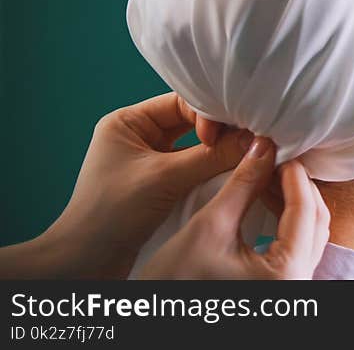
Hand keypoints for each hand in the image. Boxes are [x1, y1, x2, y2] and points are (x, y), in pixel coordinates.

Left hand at [38, 93, 251, 278]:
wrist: (86, 261)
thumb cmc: (110, 213)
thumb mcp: (165, 178)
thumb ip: (211, 157)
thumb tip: (254, 141)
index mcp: (128, 122)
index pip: (181, 103)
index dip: (210, 116)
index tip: (231, 135)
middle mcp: (138, 137)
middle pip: (191, 124)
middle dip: (219, 134)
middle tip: (249, 143)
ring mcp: (149, 162)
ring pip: (195, 148)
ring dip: (217, 154)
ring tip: (244, 157)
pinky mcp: (159, 185)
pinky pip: (193, 169)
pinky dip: (211, 171)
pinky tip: (230, 174)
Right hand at [139, 139, 329, 278]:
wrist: (159, 317)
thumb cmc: (175, 283)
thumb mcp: (209, 226)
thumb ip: (242, 185)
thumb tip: (264, 148)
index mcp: (287, 273)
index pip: (305, 210)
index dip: (293, 175)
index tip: (279, 149)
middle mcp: (298, 283)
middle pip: (315, 221)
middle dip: (297, 186)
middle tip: (274, 158)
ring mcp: (291, 287)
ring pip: (308, 234)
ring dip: (293, 202)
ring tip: (267, 174)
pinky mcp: (279, 287)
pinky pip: (296, 247)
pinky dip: (286, 220)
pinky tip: (266, 200)